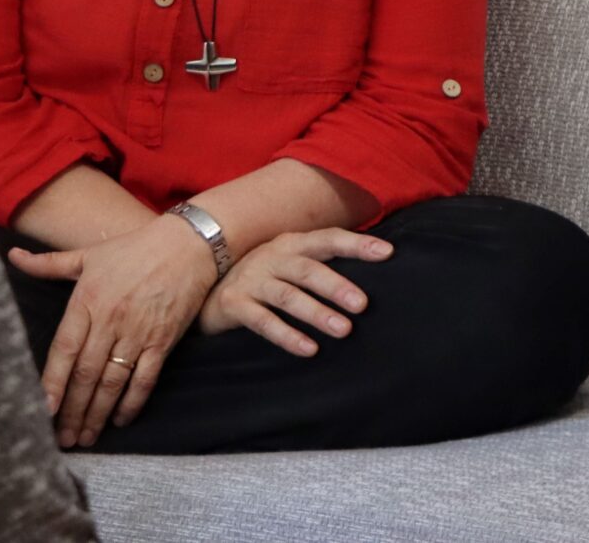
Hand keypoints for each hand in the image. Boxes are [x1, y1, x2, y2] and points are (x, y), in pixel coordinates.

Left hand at [7, 214, 219, 446]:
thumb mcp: (89, 253)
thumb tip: (13, 255)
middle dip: (72, 410)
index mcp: (87, 299)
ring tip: (86, 437)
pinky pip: (145, 379)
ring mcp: (138, 332)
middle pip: (85, 374)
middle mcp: (110, 319)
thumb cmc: (135, 248)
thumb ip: (49, 264)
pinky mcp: (163, 341)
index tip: (41, 411)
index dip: (52, 383)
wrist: (188, 243)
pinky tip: (120, 420)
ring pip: (112, 382)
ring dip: (97, 413)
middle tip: (62, 439)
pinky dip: (132, 403)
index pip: (64, 349)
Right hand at [196, 226, 391, 353]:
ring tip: (344, 330)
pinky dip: (287, 335)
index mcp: (291, 244)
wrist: (202, 286)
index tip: (386, 253)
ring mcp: (251, 280)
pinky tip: (308, 349)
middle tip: (363, 305)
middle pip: (309, 269)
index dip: (356, 244)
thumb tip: (365, 278)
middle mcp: (272, 257)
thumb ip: (319, 264)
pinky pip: (263, 321)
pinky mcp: (234, 304)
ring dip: (317, 313)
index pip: (328, 239)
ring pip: (288, 296)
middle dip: (337, 286)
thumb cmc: (260, 277)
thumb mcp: (287, 262)